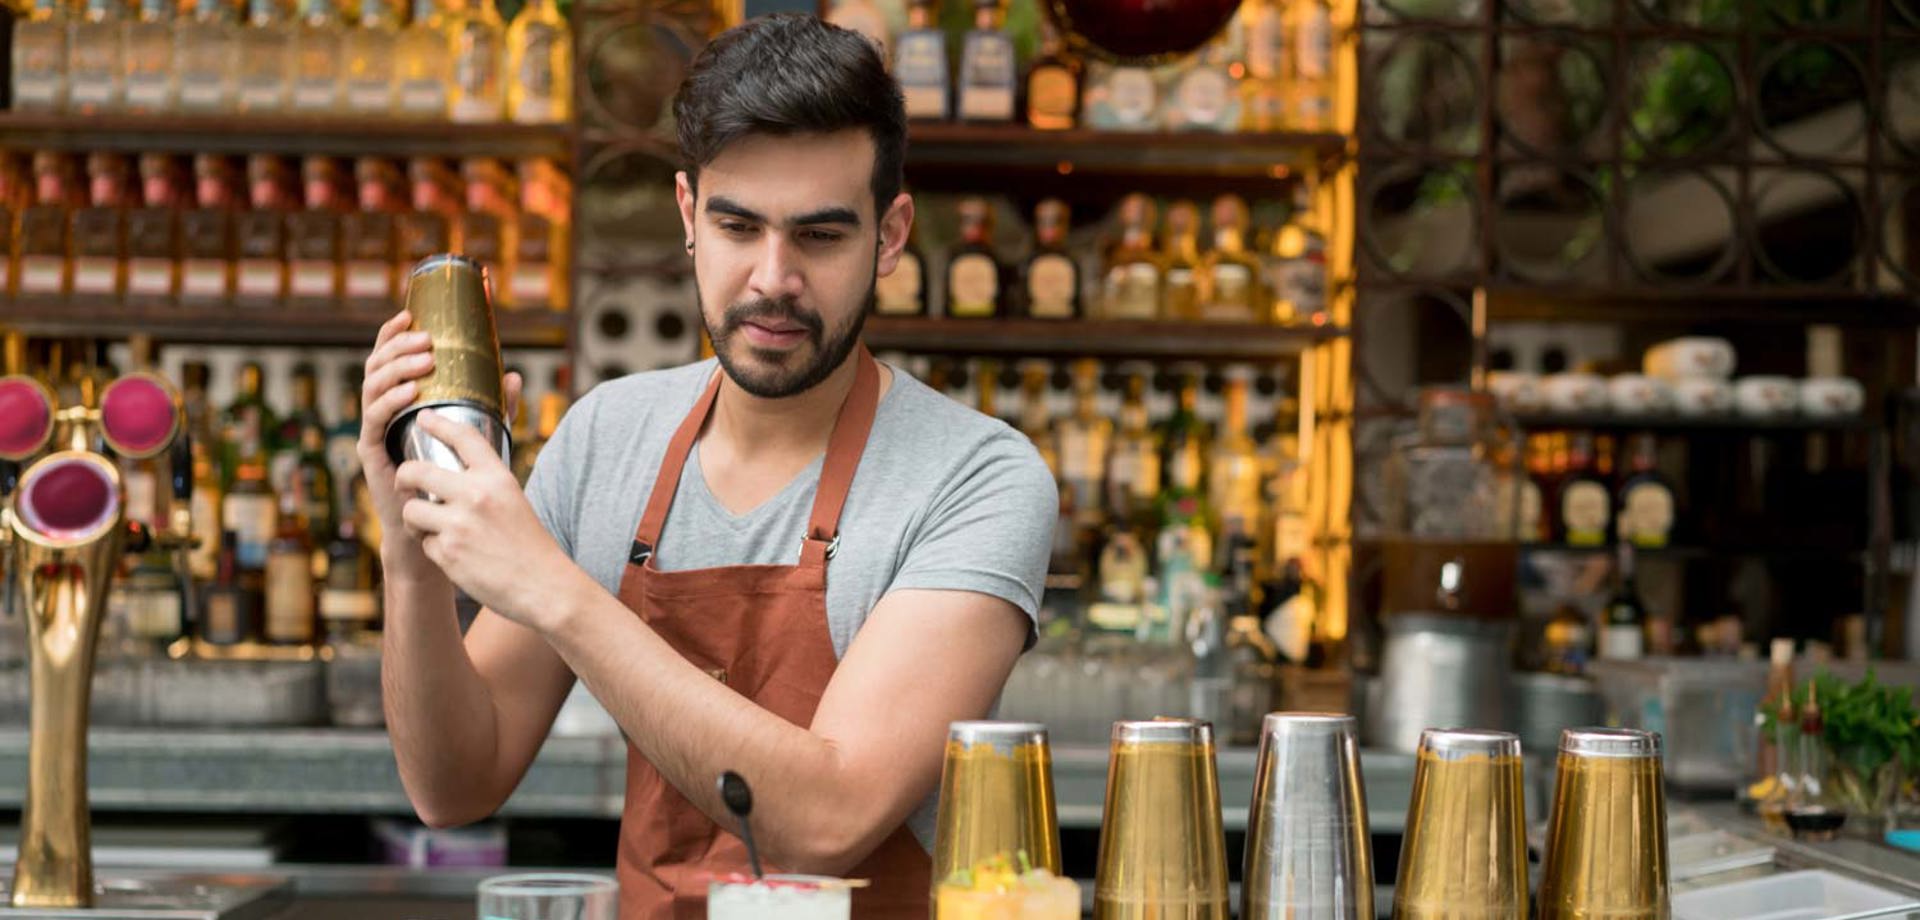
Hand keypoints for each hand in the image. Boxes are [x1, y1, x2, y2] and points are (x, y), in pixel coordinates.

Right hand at [358, 311, 522, 579]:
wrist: (434, 531)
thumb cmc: (453, 482)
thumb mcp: (477, 438)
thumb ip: (492, 408)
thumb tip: (513, 375)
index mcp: (400, 401)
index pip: (389, 358)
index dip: (393, 334)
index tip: (411, 313)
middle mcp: (382, 411)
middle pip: (377, 366)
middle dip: (398, 346)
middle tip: (425, 340)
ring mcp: (374, 431)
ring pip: (372, 387)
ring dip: (396, 369)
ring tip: (424, 361)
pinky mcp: (372, 453)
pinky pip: (374, 420)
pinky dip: (390, 401)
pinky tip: (411, 392)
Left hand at [392, 410, 579, 631]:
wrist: (543, 586)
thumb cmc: (530, 544)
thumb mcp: (514, 499)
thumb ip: (488, 480)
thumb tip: (460, 465)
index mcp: (497, 478)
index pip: (463, 437)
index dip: (439, 423)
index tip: (424, 417)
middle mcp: (476, 495)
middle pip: (416, 471)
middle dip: (404, 476)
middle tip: (406, 483)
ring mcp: (459, 525)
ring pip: (411, 509)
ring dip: (415, 518)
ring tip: (429, 525)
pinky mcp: (448, 553)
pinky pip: (423, 542)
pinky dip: (433, 548)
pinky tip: (453, 554)